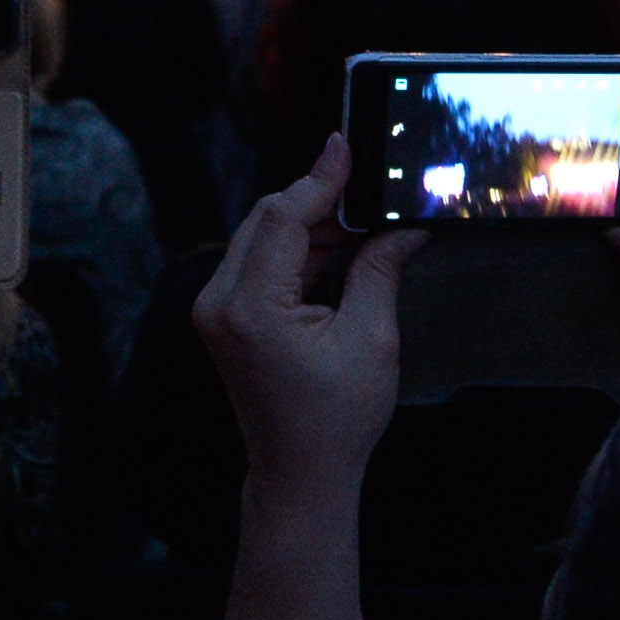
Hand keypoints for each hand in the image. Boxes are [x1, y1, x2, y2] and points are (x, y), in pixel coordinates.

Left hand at [193, 136, 420, 510]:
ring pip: (264, 237)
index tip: (345, 145)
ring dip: (313, 228)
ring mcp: (217, 310)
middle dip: (320, 202)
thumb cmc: (335, 420)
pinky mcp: (226, 316)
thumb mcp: (370, 339)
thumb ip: (378, 270)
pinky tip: (340, 255)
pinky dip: (299, 252)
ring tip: (366, 232)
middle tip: (372, 194)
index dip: (318, 179)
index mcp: (251, 309)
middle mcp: (221, 303)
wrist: (299, 474)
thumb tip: (402, 225)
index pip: (282, 219)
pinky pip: (261, 262)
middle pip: (268, 220)